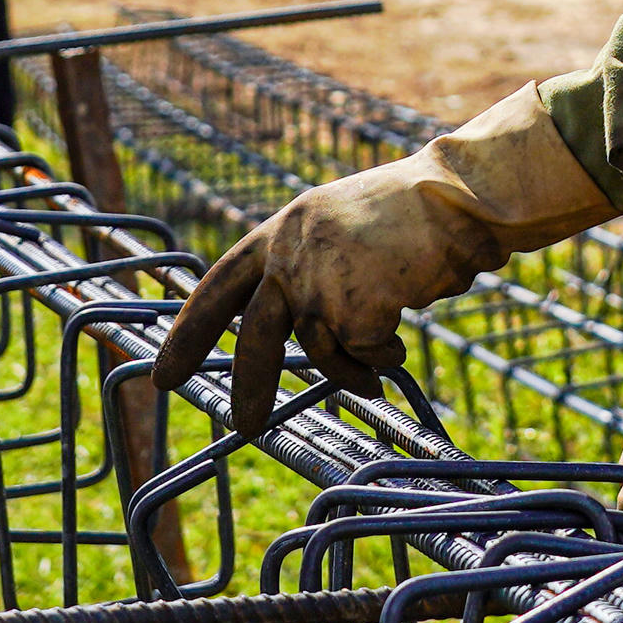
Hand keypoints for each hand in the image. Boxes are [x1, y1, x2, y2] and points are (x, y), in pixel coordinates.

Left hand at [154, 86, 616, 432]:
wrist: (457, 195)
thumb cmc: (414, 211)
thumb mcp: (341, 226)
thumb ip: (311, 264)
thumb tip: (298, 330)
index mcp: (284, 229)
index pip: (221, 284)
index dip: (191, 330)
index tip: (164, 373)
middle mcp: (291, 253)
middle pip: (255, 335)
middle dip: (250, 386)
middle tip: (244, 427)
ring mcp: (320, 281)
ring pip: (324, 351)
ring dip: (356, 367)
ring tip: (385, 359)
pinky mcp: (354, 308)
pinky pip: (364, 356)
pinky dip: (384, 357)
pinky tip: (404, 330)